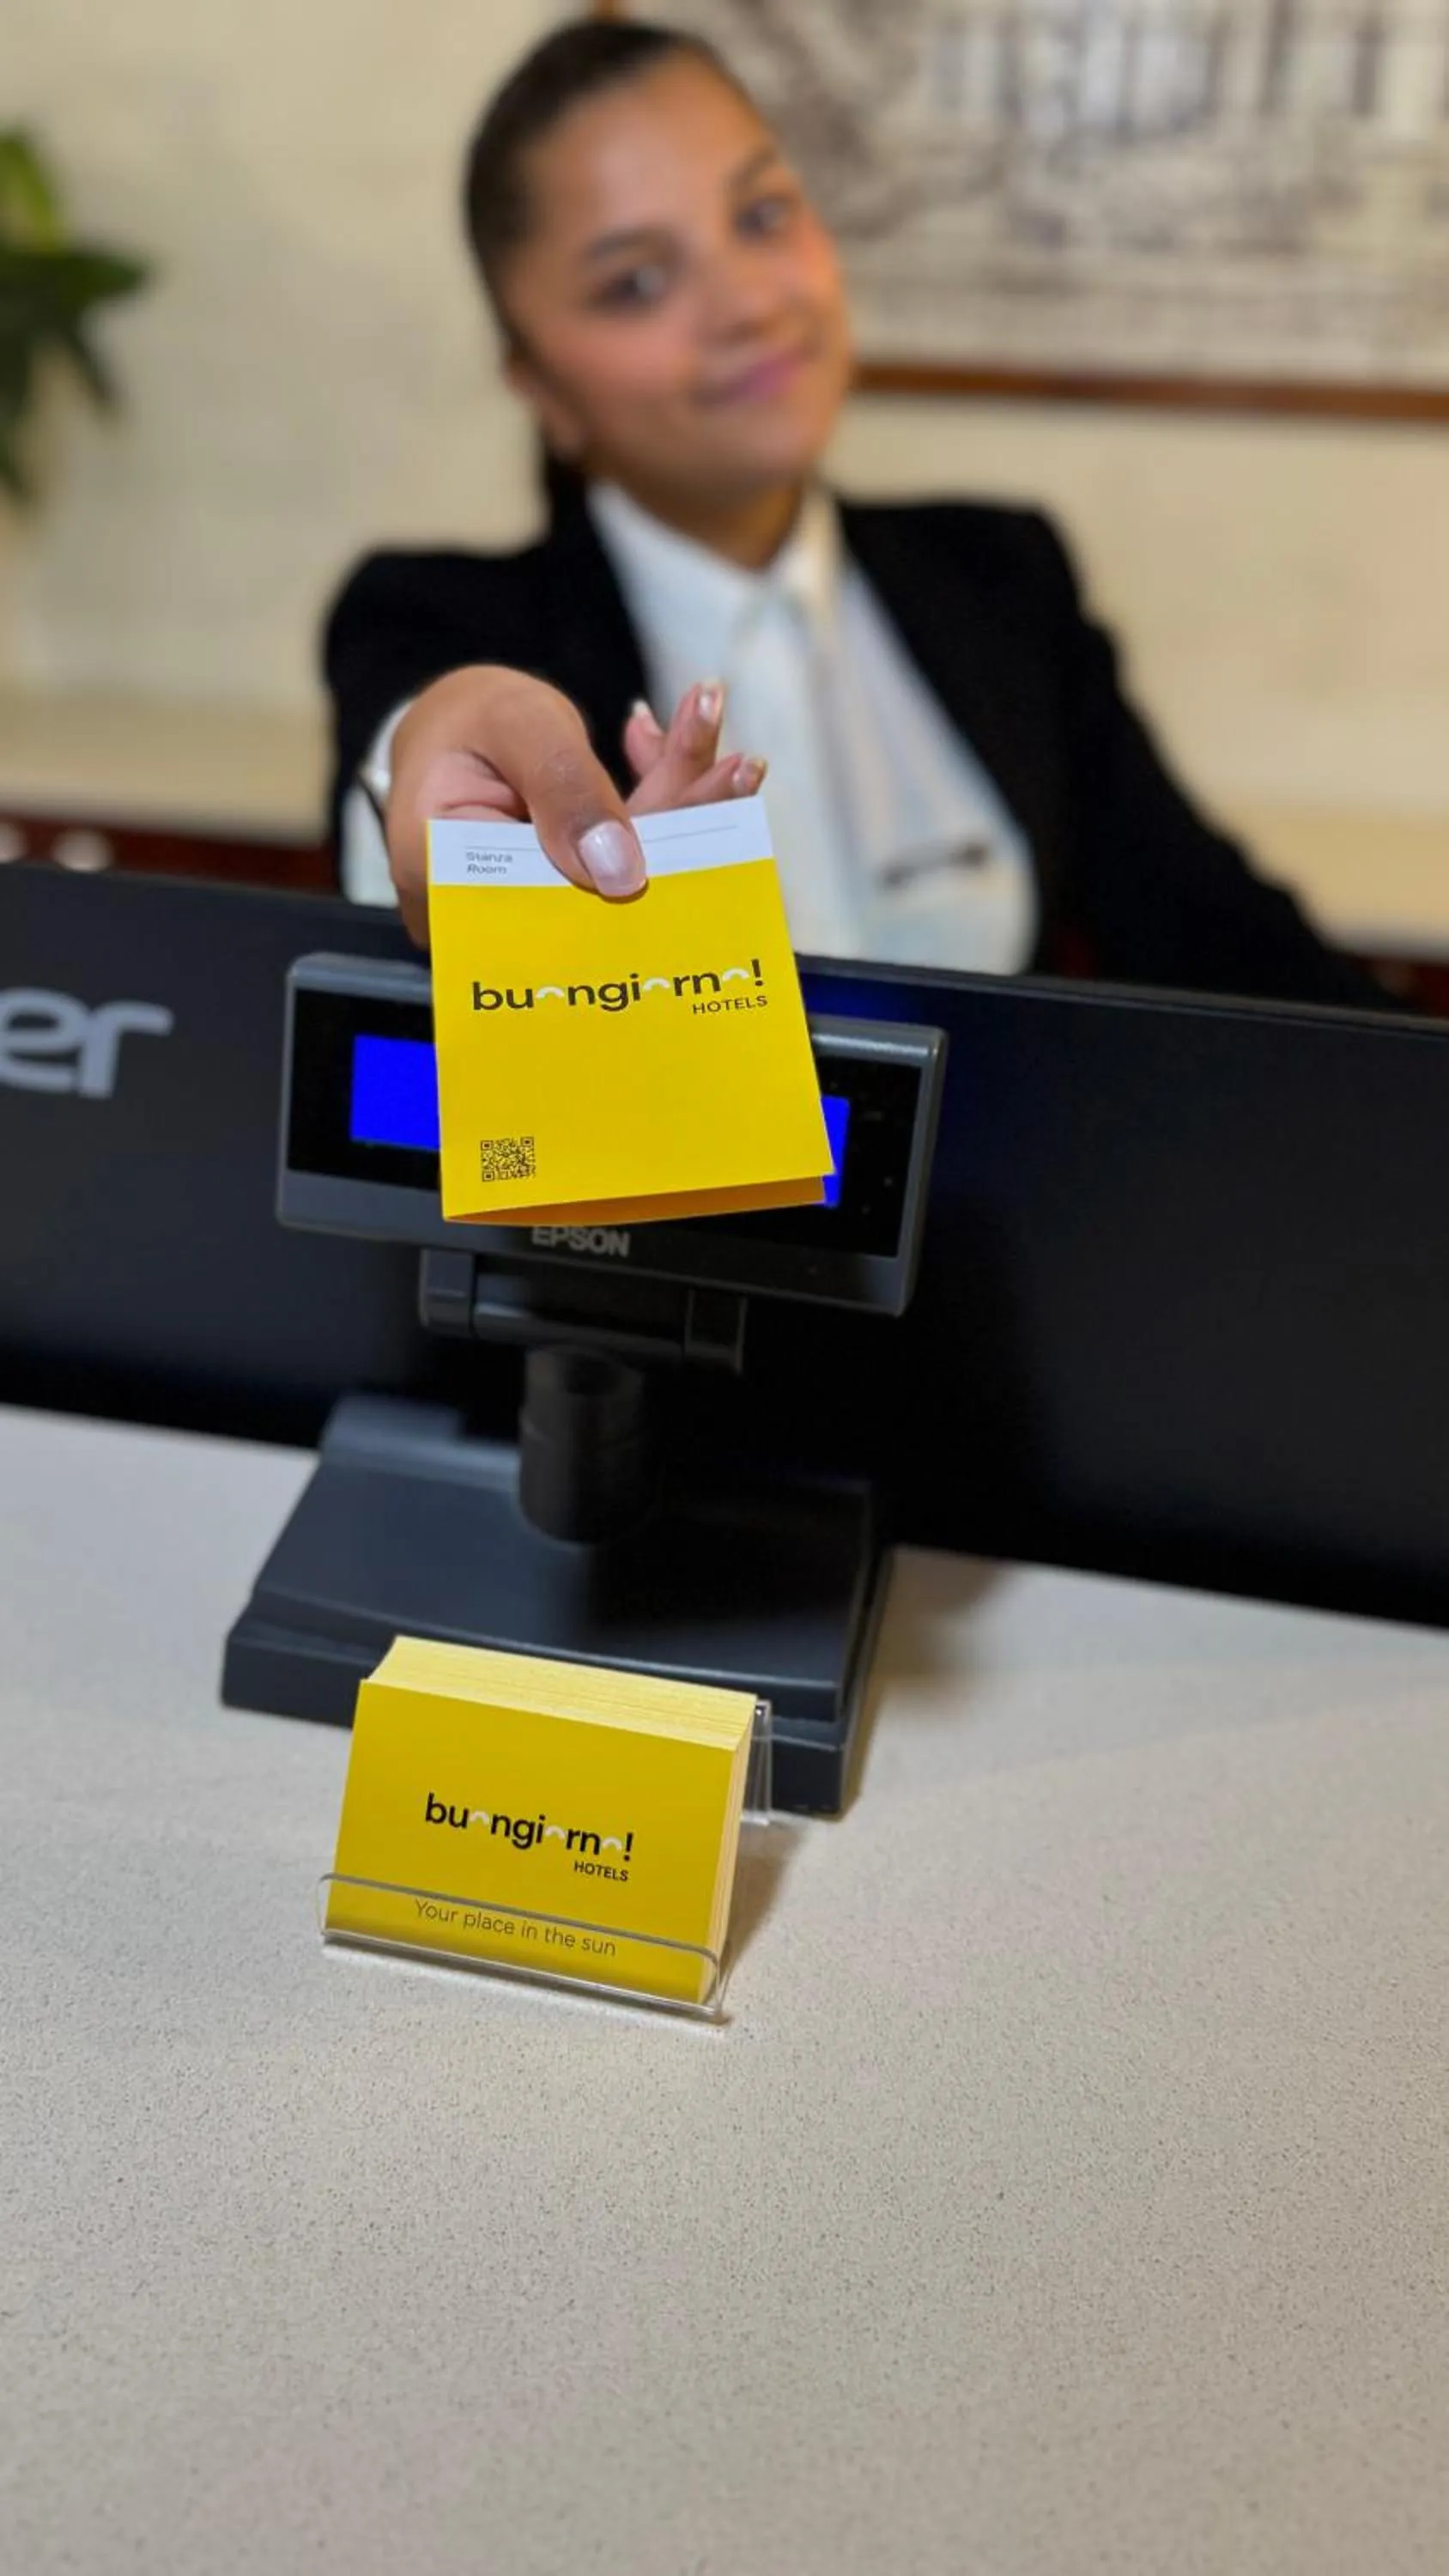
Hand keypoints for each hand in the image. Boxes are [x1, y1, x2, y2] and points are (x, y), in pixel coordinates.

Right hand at [385, 667, 765, 946]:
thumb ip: (564, 788)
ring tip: (717, 731)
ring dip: (682, 799)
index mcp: (454, 884)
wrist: (449, 720)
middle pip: (604, 889)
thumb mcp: (513, 726)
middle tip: (739, 768)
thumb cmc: (464, 715)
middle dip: (679, 824)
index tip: (703, 823)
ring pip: (627, 869)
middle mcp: (500, 911)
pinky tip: (685, 736)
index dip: (637, 870)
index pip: (557, 897)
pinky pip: (630, 854)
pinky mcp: (574, 888)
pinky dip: (662, 795)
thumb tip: (623, 876)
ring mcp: (542, 904)